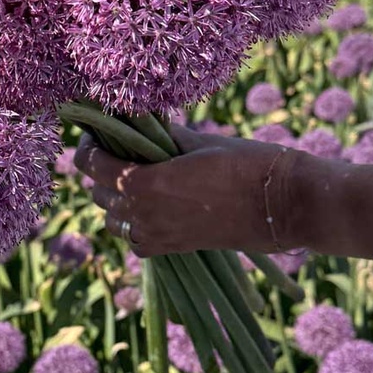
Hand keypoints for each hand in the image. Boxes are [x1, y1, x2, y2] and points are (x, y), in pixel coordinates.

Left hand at [74, 123, 308, 256]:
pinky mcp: (174, 249)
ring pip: (113, 220)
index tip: (98, 131)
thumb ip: (162, 136)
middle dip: (102, 168)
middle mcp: (142, 216)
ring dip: (116, 197)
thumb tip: (139, 123)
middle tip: (119, 148)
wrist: (283, 204)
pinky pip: (135, 240)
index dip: (89, 144)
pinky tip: (151, 205)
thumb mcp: (198, 142)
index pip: (90, 164)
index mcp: (143, 184)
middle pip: (99, 192)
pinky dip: (133, 224)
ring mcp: (157, 236)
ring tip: (135, 175)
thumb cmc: (245, 164)